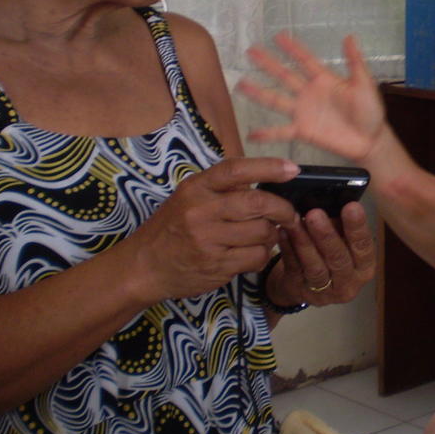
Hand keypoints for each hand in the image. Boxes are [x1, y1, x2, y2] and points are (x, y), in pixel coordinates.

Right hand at [127, 157, 300, 302]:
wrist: (143, 266)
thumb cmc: (172, 228)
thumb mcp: (188, 197)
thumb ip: (222, 188)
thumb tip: (266, 177)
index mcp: (195, 188)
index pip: (236, 169)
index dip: (268, 167)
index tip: (291, 169)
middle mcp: (201, 211)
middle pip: (258, 203)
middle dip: (282, 208)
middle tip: (289, 214)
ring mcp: (208, 240)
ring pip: (262, 232)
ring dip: (272, 234)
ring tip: (264, 235)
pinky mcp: (217, 266)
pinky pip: (257, 256)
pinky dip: (263, 254)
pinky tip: (253, 252)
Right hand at [239, 33, 385, 164]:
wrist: (370, 140)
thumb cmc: (370, 111)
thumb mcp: (364, 84)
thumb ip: (355, 62)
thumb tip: (350, 36)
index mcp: (324, 79)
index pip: (304, 60)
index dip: (292, 48)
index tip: (278, 36)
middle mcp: (309, 93)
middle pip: (284, 75)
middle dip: (268, 64)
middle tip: (250, 51)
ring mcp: (303, 112)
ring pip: (276, 99)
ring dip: (259, 93)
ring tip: (241, 85)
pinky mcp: (303, 131)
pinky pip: (282, 132)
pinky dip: (266, 133)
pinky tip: (251, 134)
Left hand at [266, 201, 375, 306]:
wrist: (307, 284)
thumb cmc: (330, 254)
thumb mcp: (343, 241)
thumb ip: (341, 227)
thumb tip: (332, 201)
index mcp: (364, 267)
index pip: (364, 247)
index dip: (358, 227)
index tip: (351, 206)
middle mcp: (348, 282)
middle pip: (339, 259)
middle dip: (327, 235)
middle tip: (315, 214)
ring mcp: (324, 292)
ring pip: (315, 267)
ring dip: (304, 242)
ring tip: (295, 221)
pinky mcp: (300, 291)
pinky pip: (294, 269)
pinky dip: (288, 249)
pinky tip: (283, 233)